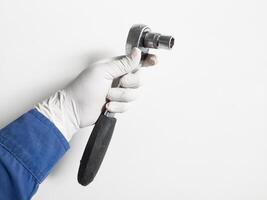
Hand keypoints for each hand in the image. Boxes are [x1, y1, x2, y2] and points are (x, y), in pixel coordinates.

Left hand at [36, 48, 156, 140]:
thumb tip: (137, 53)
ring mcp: (117, 93)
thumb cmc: (83, 88)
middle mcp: (118, 79)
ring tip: (107, 97)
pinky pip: (127, 106)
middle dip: (129, 84)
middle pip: (138, 80)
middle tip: (118, 83)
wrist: (74, 109)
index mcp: (115, 67)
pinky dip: (117, 107)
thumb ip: (123, 63)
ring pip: (133, 95)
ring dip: (120, 97)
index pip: (135, 61)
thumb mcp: (103, 71)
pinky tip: (107, 106)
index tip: (154, 61)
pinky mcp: (116, 105)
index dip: (146, 61)